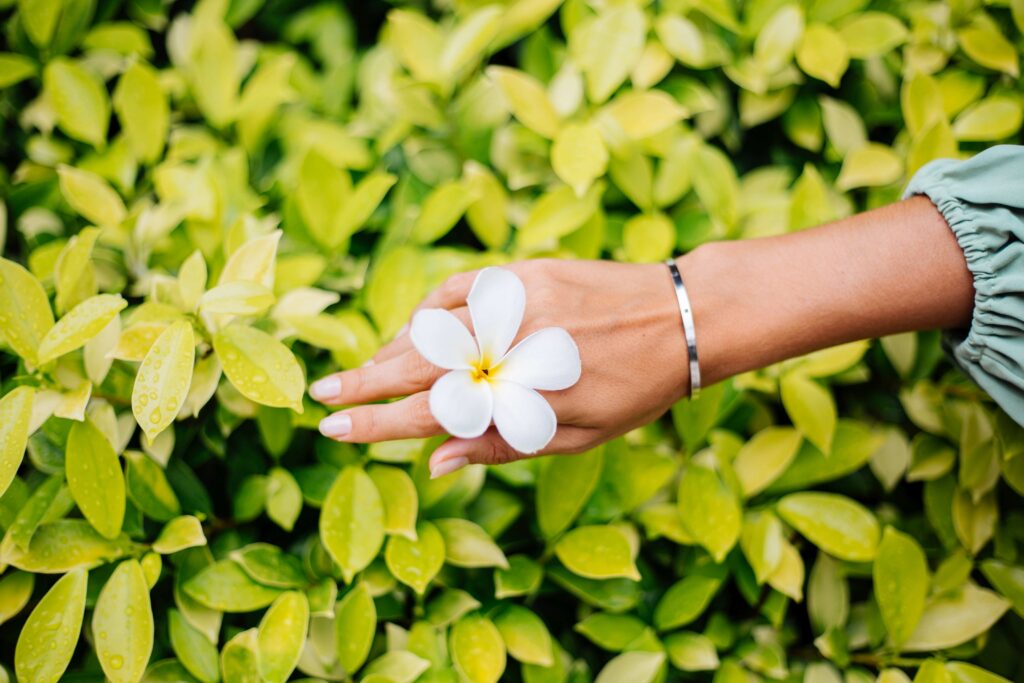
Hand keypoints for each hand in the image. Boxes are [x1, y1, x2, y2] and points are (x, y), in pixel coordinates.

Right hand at [309, 258, 691, 476]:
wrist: (683, 315)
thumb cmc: (637, 389)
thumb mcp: (578, 436)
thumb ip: (502, 444)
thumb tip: (436, 463)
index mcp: (524, 393)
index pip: (433, 411)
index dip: (377, 421)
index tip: (332, 425)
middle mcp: (512, 344)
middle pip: (419, 363)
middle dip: (364, 379)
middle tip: (320, 391)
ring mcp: (515, 301)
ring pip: (433, 326)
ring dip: (394, 349)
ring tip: (368, 371)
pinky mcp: (523, 271)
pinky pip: (458, 290)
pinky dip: (429, 311)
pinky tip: (417, 329)